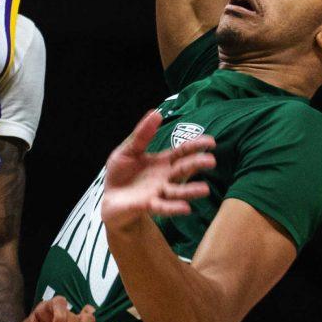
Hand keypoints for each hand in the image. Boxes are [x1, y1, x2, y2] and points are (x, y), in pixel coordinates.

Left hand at [98, 109, 216, 223]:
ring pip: (177, 191)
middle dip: (197, 164)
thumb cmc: (121, 173)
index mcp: (162, 162)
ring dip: (191, 190)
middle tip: (211, 161)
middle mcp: (165, 177)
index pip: (183, 152)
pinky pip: (163, 207)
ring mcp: (158, 192)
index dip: (196, 146)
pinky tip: (185, 208)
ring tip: (205, 189)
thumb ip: (142, 134)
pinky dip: (173, 208)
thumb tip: (156, 112)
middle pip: (184, 169)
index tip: (211, 142)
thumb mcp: (128, 150)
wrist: (110, 199)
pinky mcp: (148, 205)